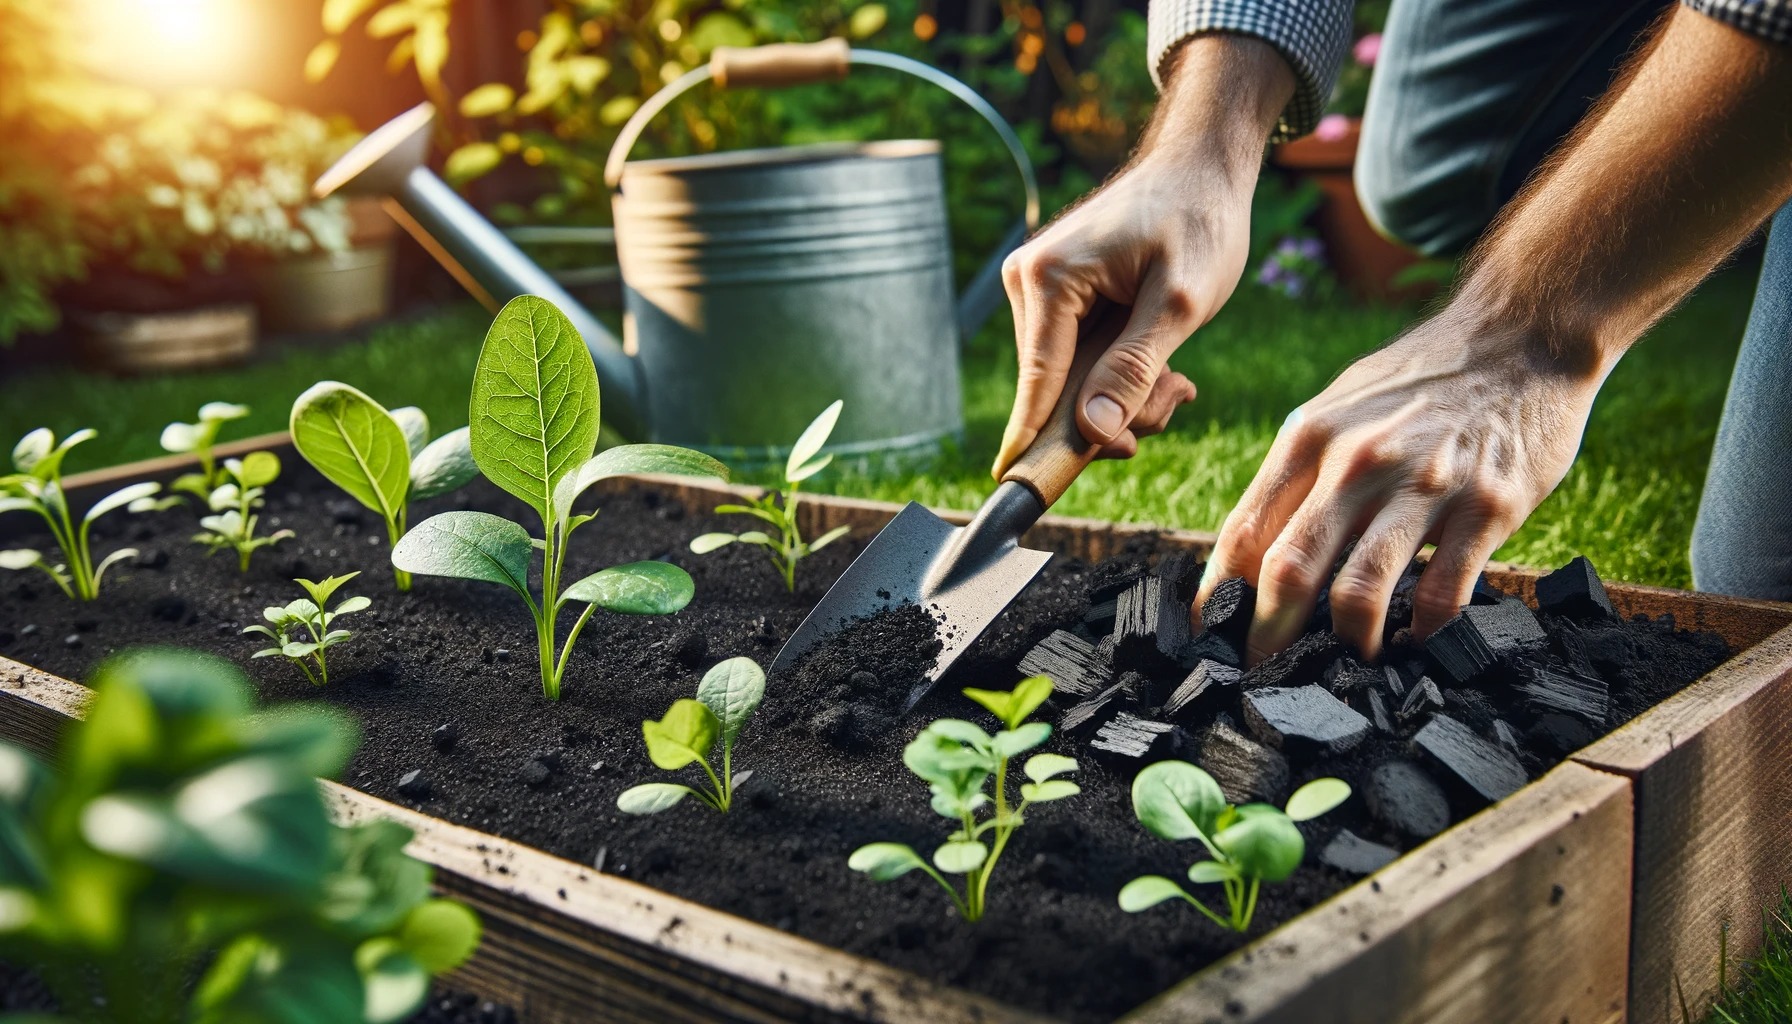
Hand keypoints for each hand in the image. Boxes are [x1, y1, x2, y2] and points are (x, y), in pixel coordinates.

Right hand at [990, 35, 1295, 476]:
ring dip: (1124, 398)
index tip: (1022, 495)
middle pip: (1054, 391)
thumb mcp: (1183, 304)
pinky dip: (1119, 378)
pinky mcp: (1055, 299)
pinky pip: (1077, 364)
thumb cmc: (1200, 221)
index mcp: (1048, 278)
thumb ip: (1134, 369)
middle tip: (1177, 400)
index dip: (1038, 442)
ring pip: (1069, 385)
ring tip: (1177, 379)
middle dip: (1114, 414)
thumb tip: (1093, 433)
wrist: (1204, 169)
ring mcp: (1038, 290)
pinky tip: (1162, 365)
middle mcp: (1028, 282)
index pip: (1038, 381)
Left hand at [1194, 310, 1610, 661]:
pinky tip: (1415, 644)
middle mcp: (1356, 462)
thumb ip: (1297, 473)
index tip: (1210, 638)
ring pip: (1358, 594)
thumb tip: (1252, 549)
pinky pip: (1441, 596)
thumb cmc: (1419, 379)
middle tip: (1262, 678)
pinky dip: (1421, 634)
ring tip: (1343, 668)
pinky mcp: (1485, 509)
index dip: (1219, 598)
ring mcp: (1422, 487)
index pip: (1243, 534)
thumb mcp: (1339, 407)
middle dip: (1266, 638)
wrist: (1522, 335)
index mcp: (1308, 438)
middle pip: (1287, 572)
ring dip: (1344, 646)